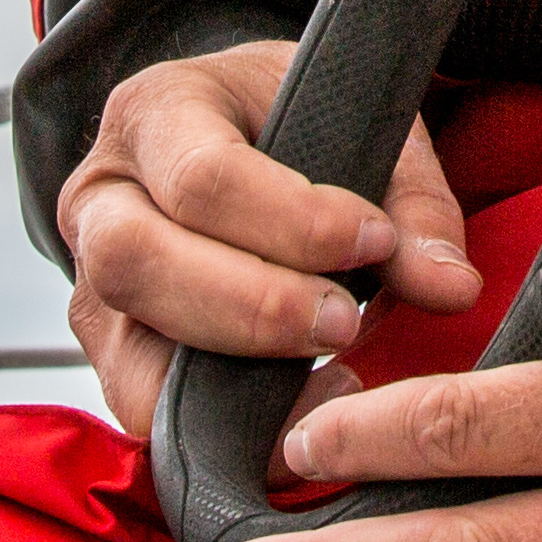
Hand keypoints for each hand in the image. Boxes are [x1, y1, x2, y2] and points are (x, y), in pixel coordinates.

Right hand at [57, 39, 481, 440]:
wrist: (238, 135)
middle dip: (251, 307)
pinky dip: (212, 429)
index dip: (292, 222)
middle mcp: (100, 195)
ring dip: (229, 381)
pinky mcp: (109, 349)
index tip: (374, 242)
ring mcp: (90, 279)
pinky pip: (137, 404)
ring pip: (125, 348)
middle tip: (345, 323)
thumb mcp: (357, 126)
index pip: (203, 177)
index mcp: (156, 112)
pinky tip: (295, 422)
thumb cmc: (296, 123)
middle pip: (136, 262)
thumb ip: (411, 201)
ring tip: (331, 381)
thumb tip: (450, 286)